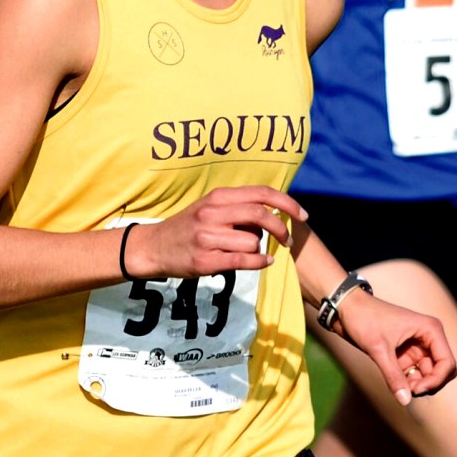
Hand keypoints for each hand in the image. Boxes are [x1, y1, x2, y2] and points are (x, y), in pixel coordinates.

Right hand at [130, 186, 300, 278]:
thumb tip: (274, 212)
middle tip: (288, 239)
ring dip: (260, 249)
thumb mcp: (210, 208)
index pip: (261, 193)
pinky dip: (260, 263)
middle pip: (260, 215)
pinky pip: (243, 261)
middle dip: (282, 227)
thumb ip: (238, 207)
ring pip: (252, 242)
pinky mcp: (205, 260)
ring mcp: (207, 238)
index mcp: (217, 197)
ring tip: (250, 252)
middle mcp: (212, 213)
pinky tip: (264, 262)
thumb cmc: (188, 228)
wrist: (153, 247)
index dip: (287, 203)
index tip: (302, 214)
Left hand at [332, 284, 456, 408]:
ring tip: (400, 387)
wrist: (347, 309)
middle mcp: (429, 338)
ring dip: (418, 385)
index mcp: (430, 330)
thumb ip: (393, 376)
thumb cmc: (364, 320)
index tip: (416, 390)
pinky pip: (416, 375)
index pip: (447, 363)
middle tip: (409, 390)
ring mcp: (418, 347)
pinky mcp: (407, 355)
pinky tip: (396, 384)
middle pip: (442, 371)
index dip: (436, 381)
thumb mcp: (378, 349)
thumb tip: (405, 401)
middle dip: (429, 384)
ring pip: (430, 375)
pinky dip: (409, 383)